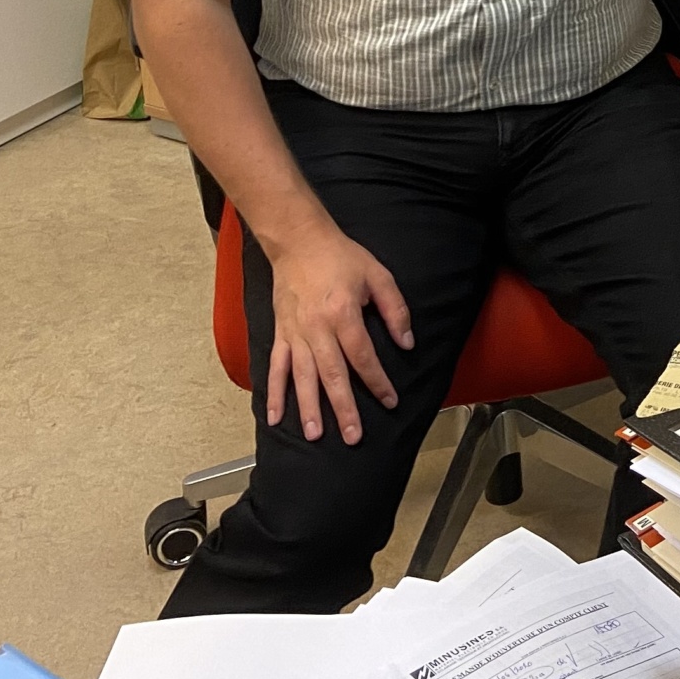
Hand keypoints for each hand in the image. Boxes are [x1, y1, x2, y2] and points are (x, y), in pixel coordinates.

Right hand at [265, 225, 413, 443]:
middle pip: (331, 374)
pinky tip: (276, 418)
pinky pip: (275, 368)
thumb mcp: (379, 275)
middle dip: (343, 408)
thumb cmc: (342, 257)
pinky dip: (274, 394)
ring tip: (315, 435)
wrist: (299, 241)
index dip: (377, 381)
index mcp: (343, 313)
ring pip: (302, 377)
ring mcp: (294, 333)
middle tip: (352, 437)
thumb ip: (395, 310)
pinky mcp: (280, 333)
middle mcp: (316, 328)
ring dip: (308, 408)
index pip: (362, 356)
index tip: (390, 401)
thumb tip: (406, 343)